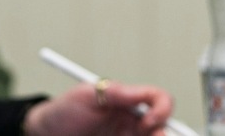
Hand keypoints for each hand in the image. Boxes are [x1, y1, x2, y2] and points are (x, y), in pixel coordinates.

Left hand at [23, 82, 174, 135]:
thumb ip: (113, 93)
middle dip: (162, 135)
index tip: (148, 122)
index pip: (158, 99)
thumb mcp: (84, 95)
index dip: (162, 109)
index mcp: (127, 102)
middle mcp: (132, 123)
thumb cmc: (62, 112)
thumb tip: (141, 94)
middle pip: (162, 129)